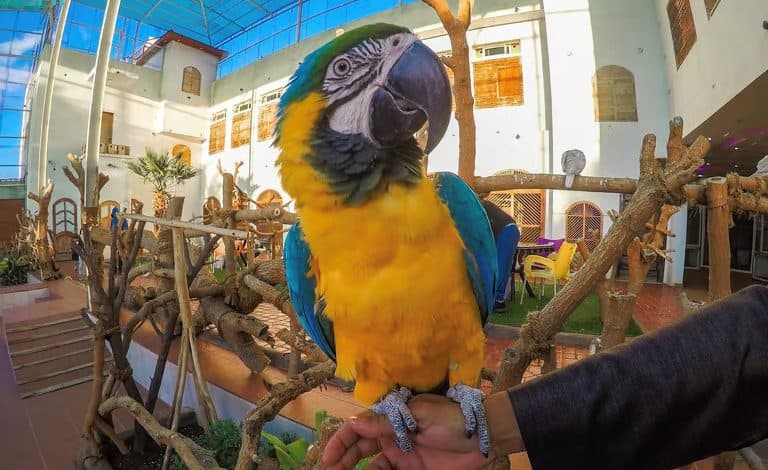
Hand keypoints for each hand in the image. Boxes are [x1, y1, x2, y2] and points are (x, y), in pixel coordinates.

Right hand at [322, 394, 493, 469]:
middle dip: (341, 462)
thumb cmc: (453, 418)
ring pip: (370, 468)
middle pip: (358, 451)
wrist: (484, 437)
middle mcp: (392, 437)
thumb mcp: (420, 414)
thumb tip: (354, 422)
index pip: (358, 429)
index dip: (340, 442)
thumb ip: (388, 420)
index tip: (327, 459)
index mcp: (391, 418)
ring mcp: (402, 457)